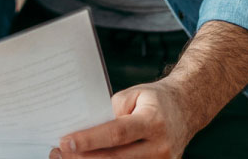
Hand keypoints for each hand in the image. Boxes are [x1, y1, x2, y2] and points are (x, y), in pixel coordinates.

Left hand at [53, 80, 197, 158]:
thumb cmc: (156, 100)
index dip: (90, 140)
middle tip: (59, 153)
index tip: (66, 142)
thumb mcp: (134, 95)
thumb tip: (85, 129)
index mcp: (153, 121)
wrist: (187, 108)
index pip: (117, 134)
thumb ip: (112, 113)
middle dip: (84, 158)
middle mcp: (160, 146)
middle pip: (116, 158)